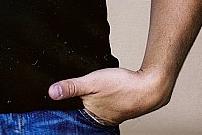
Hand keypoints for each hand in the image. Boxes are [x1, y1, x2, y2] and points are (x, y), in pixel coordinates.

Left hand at [48, 67, 170, 125]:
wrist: (149, 86)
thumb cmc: (122, 86)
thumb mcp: (92, 82)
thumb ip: (72, 87)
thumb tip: (52, 93)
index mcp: (93, 116)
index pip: (73, 114)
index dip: (66, 105)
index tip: (59, 99)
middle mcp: (102, 118)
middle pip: (84, 110)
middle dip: (78, 101)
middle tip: (75, 90)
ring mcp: (112, 112)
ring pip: (95, 105)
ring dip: (90, 98)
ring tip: (88, 89)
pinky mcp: (119, 105)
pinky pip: (105, 101)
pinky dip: (101, 95)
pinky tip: (103, 88)